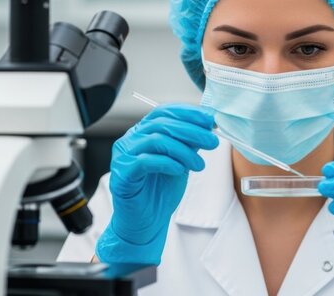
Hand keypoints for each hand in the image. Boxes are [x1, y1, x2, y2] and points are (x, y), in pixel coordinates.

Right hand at [96, 104, 218, 263]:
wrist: (146, 223)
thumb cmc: (160, 192)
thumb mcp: (181, 161)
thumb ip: (189, 143)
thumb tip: (208, 125)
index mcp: (143, 132)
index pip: (164, 111)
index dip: (188, 113)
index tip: (209, 119)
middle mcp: (130, 140)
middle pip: (162, 124)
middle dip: (192, 131)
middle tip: (212, 141)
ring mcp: (123, 156)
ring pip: (155, 140)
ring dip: (183, 151)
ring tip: (199, 164)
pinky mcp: (121, 174)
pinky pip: (145, 161)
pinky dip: (167, 163)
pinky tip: (180, 170)